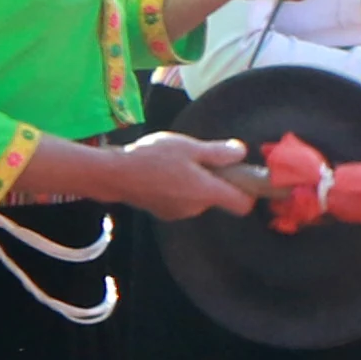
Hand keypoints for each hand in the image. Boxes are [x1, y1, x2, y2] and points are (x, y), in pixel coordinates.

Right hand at [102, 129, 276, 221]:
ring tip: (175, 164)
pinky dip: (179, 189)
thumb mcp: (188, 146)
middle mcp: (196, 208)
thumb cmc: (151, 157)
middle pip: (219, 198)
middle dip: (215, 180)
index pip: (243, 204)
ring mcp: (178, 213)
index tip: (241, 175)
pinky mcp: (163, 212)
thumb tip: (242, 153)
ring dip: (195, 184)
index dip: (248, 192)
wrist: (112, 175)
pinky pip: (182, 201)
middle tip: (198, 158)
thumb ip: (218, 152)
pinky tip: (162, 174)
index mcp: (207, 192)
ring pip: (199, 198)